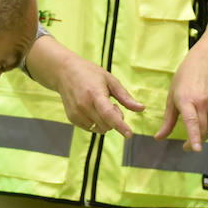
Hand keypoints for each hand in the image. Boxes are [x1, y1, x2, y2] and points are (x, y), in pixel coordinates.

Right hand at [29, 35, 143, 136]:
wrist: (65, 73)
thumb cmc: (91, 74)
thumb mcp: (110, 80)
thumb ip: (125, 97)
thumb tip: (142, 109)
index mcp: (95, 94)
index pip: (108, 114)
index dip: (120, 125)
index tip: (129, 134)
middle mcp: (84, 106)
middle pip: (107, 124)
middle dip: (115, 119)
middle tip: (113, 104)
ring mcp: (76, 113)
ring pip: (100, 129)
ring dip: (106, 122)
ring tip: (101, 105)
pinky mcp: (72, 119)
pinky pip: (91, 128)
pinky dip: (97, 123)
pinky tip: (93, 109)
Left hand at [157, 46, 207, 150]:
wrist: (206, 63)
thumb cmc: (185, 79)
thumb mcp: (172, 97)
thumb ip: (168, 120)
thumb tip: (159, 138)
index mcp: (187, 99)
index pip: (191, 121)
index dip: (194, 136)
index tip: (195, 149)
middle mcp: (203, 101)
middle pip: (203, 129)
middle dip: (196, 142)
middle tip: (188, 146)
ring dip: (204, 134)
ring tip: (197, 131)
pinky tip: (206, 117)